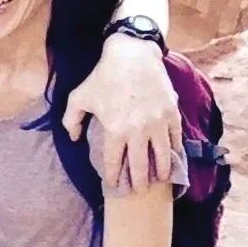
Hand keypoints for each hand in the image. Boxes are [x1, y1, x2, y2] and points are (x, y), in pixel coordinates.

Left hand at [63, 34, 179, 186]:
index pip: (115, 163)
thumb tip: (74, 139)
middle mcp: (138, 131)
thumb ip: (71, 120)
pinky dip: (175, 152)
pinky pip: (176, 139)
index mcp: (115, 130)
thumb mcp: (79, 97)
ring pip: (163, 156)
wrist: (132, 55)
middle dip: (140, 181)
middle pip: (141, 165)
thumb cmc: (103, 76)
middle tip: (140, 191)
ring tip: (160, 180)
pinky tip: (174, 159)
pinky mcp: (172, 114)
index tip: (114, 185)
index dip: (114, 177)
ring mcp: (158, 123)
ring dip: (162, 171)